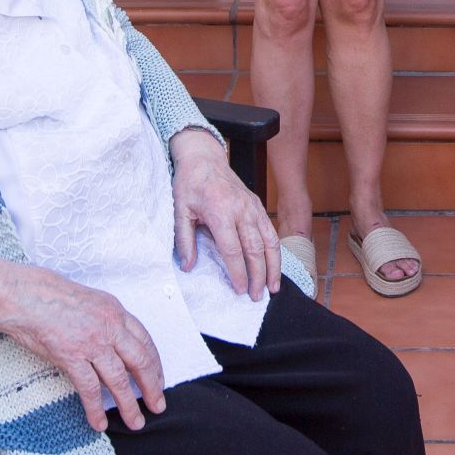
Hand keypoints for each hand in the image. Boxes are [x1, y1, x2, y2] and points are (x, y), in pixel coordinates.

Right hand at [0, 254, 165, 432]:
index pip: (145, 341)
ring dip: (129, 404)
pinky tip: (99, 423)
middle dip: (151, 387)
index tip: (158, 380)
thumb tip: (112, 340)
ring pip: (119, 379)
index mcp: (115, 311)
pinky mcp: (71, 356)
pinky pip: (89, 389)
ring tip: (136, 422)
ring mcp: (92, 342)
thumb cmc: (48, 295)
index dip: (155, 364)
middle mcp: (109, 327)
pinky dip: (96, 409)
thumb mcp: (89, 300)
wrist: (22, 295)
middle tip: (158, 406)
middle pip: (140, 361)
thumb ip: (104, 319)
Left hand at [171, 128, 282, 299]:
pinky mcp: (258, 205)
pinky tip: (274, 266)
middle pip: (255, 249)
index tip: (239, 290)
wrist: (204, 158)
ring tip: (273, 287)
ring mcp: (253, 207)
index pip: (233, 250)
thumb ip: (184, 240)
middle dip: (258, 275)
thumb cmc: (190, 184)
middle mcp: (241, 210)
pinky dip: (276, 251)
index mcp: (221, 212)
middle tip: (256, 296)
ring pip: (270, 241)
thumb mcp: (179, 210)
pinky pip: (271, 231)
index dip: (238, 272)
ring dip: (273, 266)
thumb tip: (188, 266)